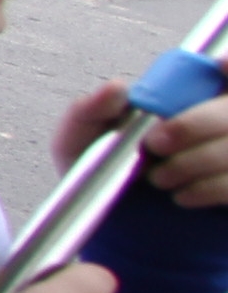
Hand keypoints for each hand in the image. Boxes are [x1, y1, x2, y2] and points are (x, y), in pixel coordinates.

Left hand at [63, 80, 227, 204]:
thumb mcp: (80, 141)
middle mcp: (218, 124)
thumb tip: (117, 88)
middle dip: (195, 125)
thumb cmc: (97, 172)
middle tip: (155, 143)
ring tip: (158, 177)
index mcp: (186, 97)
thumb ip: (90, 110)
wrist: (113, 226)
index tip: (221, 66)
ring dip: (197, 161)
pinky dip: (209, 188)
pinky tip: (181, 195)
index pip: (226, 70)